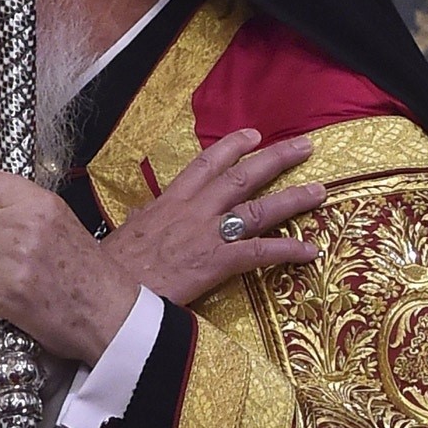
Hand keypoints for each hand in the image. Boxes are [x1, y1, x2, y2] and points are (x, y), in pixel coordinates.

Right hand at [0, 129, 323, 363]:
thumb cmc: (111, 268)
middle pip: (240, 177)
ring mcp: (206, 235)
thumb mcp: (127, 233)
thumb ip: (146, 222)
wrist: (107, 294)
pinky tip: (312, 250)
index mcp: (169, 202)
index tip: (251, 134)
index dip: (230, 147)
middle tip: (304, 146)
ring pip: (257, 209)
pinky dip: (288, 251)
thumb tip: (147, 219)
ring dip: (291, 197)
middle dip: (274, 159)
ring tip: (320, 189)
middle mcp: (192, 211)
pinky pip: (260, 254)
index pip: (204, 165)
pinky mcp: (217, 263)